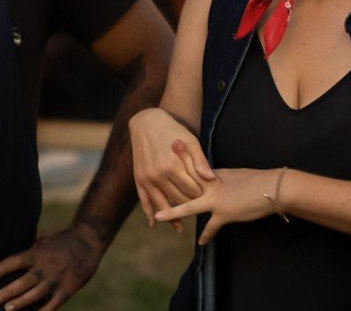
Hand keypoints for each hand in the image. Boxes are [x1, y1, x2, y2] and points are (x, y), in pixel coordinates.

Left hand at [0, 225, 102, 310]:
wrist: (88, 240)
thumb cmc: (62, 240)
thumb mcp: (44, 240)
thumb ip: (29, 250)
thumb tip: (8, 253)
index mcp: (39, 252)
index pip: (18, 259)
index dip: (4, 266)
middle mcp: (47, 266)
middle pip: (25, 280)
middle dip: (9, 291)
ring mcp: (57, 279)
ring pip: (37, 293)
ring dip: (22, 302)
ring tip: (7, 308)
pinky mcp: (68, 289)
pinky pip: (54, 304)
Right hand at [128, 108, 216, 231]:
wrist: (147, 122)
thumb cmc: (173, 130)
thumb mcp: (191, 141)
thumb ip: (200, 161)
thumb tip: (212, 180)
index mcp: (172, 166)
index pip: (191, 190)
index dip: (201, 196)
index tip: (209, 199)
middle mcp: (158, 175)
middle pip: (178, 198)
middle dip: (190, 205)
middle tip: (199, 212)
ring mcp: (146, 178)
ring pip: (162, 203)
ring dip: (171, 217)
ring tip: (181, 229)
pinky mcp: (139, 178)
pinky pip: (144, 200)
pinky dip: (149, 213)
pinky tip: (154, 224)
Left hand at [153, 167, 279, 244]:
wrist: (271, 188)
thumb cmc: (255, 180)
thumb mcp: (233, 174)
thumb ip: (217, 177)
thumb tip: (208, 178)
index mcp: (213, 174)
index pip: (190, 169)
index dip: (176, 164)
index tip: (162, 156)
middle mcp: (211, 185)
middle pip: (183, 185)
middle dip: (166, 184)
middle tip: (150, 178)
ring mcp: (216, 199)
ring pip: (190, 207)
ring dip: (173, 212)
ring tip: (158, 217)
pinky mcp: (224, 213)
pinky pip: (211, 226)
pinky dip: (207, 235)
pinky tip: (201, 243)